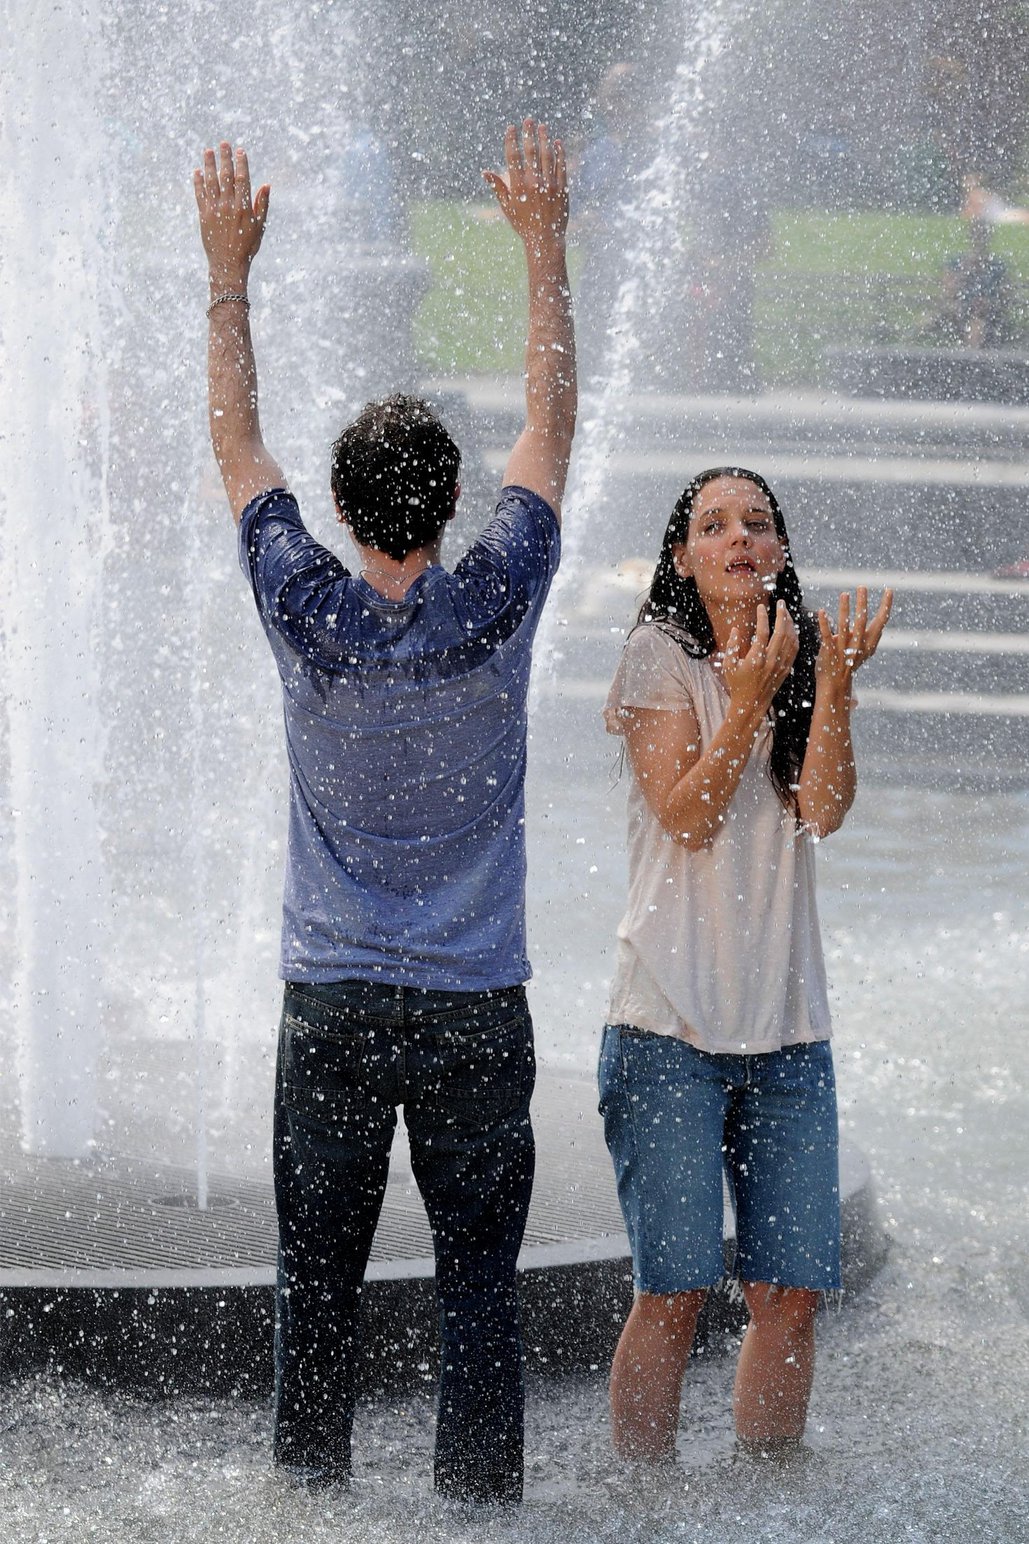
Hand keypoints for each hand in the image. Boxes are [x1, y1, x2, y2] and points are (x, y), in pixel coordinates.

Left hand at [194, 142, 269, 286]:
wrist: (228, 264)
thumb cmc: (247, 247)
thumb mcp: (260, 227)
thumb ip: (263, 205)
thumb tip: (266, 185)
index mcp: (244, 208)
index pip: (242, 179)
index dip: (241, 164)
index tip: (240, 151)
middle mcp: (228, 206)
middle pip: (226, 176)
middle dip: (225, 158)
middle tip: (223, 144)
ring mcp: (214, 209)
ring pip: (210, 181)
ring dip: (209, 165)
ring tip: (208, 151)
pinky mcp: (203, 215)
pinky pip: (199, 194)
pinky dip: (198, 182)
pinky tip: (197, 171)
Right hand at [483, 119, 567, 255]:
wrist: (544, 240)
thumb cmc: (523, 225)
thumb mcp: (507, 207)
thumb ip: (498, 187)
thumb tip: (485, 172)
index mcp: (518, 186)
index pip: (513, 156)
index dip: (511, 140)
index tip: (511, 128)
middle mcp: (533, 182)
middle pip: (531, 151)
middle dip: (529, 133)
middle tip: (528, 120)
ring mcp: (549, 184)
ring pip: (547, 155)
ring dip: (544, 138)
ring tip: (542, 126)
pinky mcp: (562, 188)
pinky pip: (561, 166)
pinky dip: (559, 153)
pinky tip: (557, 143)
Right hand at [721, 603, 798, 714]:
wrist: (751, 704)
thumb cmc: (737, 684)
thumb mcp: (728, 665)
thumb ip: (732, 646)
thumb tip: (736, 629)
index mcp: (756, 659)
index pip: (762, 632)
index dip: (763, 617)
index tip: (761, 606)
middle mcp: (771, 661)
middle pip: (781, 632)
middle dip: (782, 614)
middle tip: (781, 602)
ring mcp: (780, 665)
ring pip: (791, 640)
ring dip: (790, 623)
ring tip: (786, 612)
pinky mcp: (786, 669)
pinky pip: (794, 649)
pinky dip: (794, 636)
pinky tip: (791, 628)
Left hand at [815, 587, 892, 695]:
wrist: (835, 685)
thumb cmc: (849, 665)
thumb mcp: (863, 651)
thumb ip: (869, 638)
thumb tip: (878, 625)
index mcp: (868, 643)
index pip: (881, 622)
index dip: (886, 606)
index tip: (889, 590)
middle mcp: (857, 645)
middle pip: (862, 621)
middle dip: (862, 604)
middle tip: (862, 587)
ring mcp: (843, 649)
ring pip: (844, 626)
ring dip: (844, 609)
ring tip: (844, 594)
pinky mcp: (829, 651)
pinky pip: (826, 635)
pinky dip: (824, 623)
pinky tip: (822, 611)